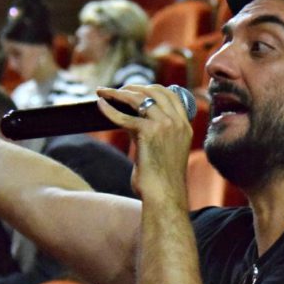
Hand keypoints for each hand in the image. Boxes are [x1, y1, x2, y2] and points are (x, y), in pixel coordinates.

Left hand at [96, 84, 192, 204]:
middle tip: (117, 90)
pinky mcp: (149, 132)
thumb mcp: (163, 150)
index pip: (171, 95)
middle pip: (155, 91)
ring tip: (104, 92)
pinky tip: (99, 104)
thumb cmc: (161, 180)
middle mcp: (177, 122)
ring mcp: (165, 125)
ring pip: (139, 98)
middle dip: (134, 87)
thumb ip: (153, 132)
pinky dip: (109, 109)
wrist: (164, 196)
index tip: (135, 88)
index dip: (151, 88)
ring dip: (118, 93)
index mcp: (184, 126)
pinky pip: (124, 115)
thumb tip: (130, 120)